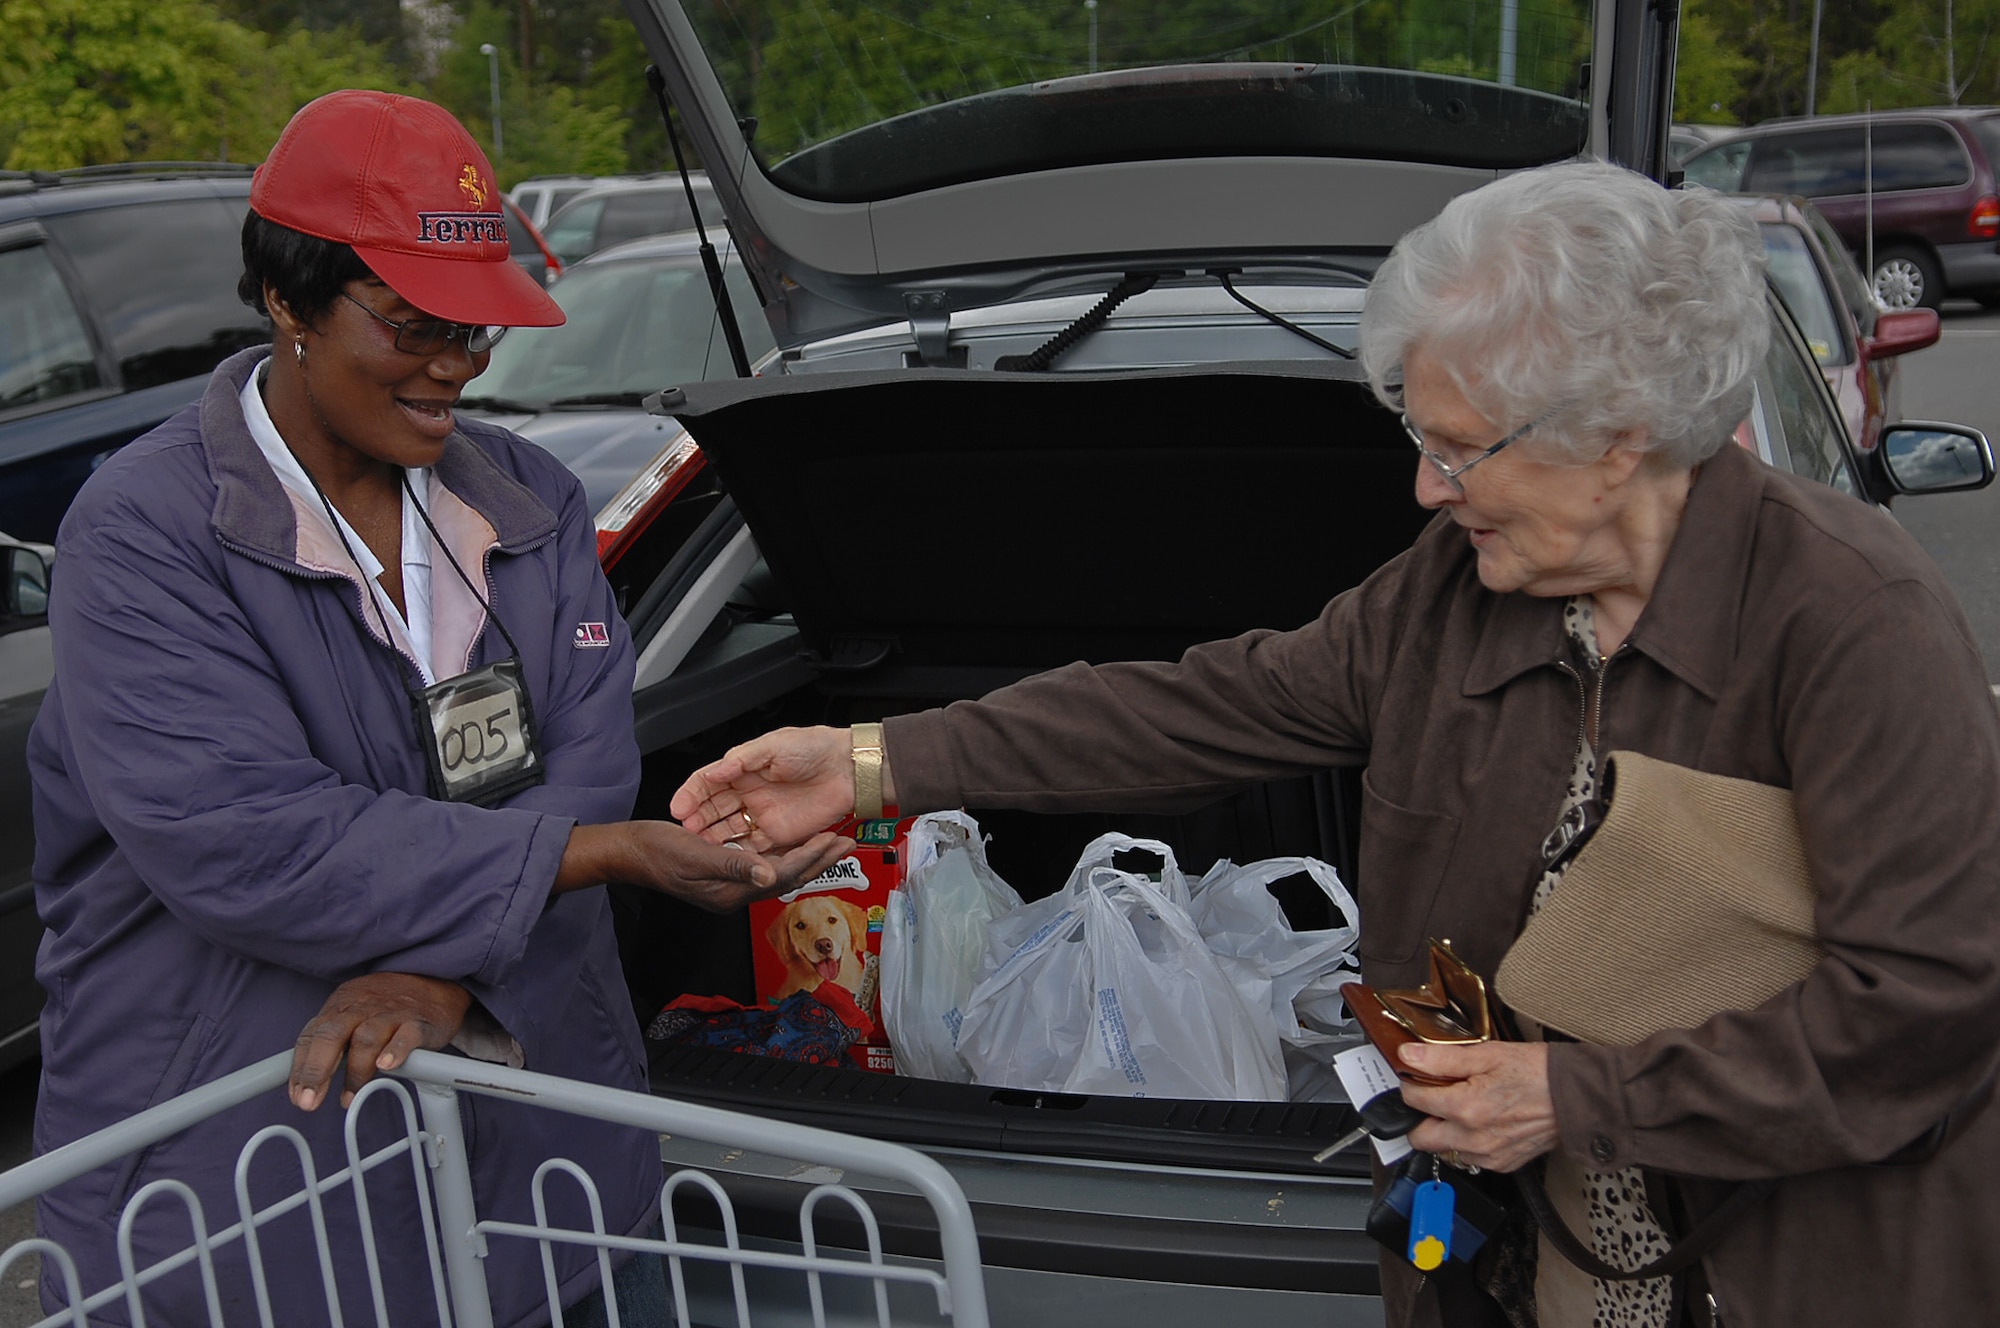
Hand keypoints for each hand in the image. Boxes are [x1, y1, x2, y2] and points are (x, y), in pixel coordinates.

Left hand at [291, 973, 472, 1111]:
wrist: (432, 981)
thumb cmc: (386, 1007)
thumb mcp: (352, 1015)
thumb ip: (332, 1045)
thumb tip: (305, 1082)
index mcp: (340, 1007)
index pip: (311, 1037)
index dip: (301, 1069)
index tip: (298, 1096)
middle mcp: (361, 1008)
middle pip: (332, 1036)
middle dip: (316, 1071)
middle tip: (309, 1101)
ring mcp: (390, 1014)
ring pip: (365, 1038)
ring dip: (355, 1072)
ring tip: (349, 1097)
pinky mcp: (418, 1022)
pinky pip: (405, 1036)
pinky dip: (395, 1051)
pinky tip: (386, 1065)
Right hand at [557, 820, 854, 910]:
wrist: (630, 851)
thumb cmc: (656, 851)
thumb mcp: (695, 854)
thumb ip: (734, 864)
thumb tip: (771, 874)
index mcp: (730, 891)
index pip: (781, 876)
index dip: (809, 858)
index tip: (833, 841)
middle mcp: (735, 891)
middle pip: (786, 877)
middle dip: (818, 860)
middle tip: (847, 842)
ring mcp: (730, 884)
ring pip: (779, 872)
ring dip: (806, 857)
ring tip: (833, 842)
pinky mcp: (725, 873)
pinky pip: (764, 866)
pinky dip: (785, 854)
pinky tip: (798, 844)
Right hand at [670, 725, 869, 850]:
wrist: (848, 767)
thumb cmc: (815, 748)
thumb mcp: (773, 745)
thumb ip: (741, 759)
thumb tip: (715, 770)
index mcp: (744, 769)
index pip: (708, 783)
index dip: (691, 795)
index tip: (679, 808)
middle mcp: (750, 793)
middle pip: (714, 809)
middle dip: (698, 820)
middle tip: (686, 831)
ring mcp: (763, 814)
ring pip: (730, 830)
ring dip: (713, 838)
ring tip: (699, 846)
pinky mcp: (779, 832)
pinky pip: (754, 847)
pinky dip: (739, 852)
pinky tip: (725, 856)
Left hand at [1399, 1041, 1559, 1173]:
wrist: (1577, 1097)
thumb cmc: (1538, 1073)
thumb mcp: (1487, 1054)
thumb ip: (1442, 1058)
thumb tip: (1409, 1056)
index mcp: (1466, 1108)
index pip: (1413, 1101)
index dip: (1411, 1084)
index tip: (1416, 1076)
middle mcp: (1473, 1139)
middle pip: (1420, 1137)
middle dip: (1419, 1117)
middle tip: (1431, 1097)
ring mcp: (1488, 1155)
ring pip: (1445, 1150)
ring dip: (1444, 1131)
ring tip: (1461, 1106)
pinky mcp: (1503, 1164)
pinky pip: (1470, 1158)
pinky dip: (1467, 1142)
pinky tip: (1481, 1121)